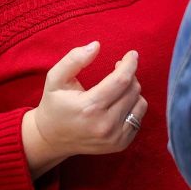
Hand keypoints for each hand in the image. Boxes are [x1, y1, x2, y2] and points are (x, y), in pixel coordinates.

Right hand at [21, 42, 147, 177]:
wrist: (51, 139)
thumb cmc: (54, 104)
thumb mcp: (55, 78)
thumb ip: (74, 59)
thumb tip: (96, 45)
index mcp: (89, 108)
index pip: (121, 80)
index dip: (130, 64)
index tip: (132, 54)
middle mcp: (104, 125)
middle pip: (133, 90)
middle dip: (128, 74)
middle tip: (116, 69)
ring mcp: (114, 137)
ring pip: (140, 103)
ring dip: (132, 90)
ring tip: (117, 87)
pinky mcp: (120, 144)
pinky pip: (139, 117)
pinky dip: (133, 106)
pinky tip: (118, 103)